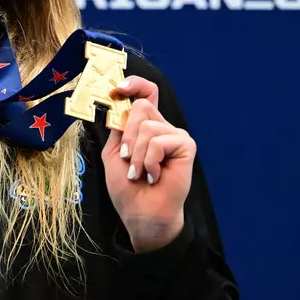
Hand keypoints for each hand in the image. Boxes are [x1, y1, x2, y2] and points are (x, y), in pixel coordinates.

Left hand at [100, 76, 194, 252]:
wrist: (142, 214)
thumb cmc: (128, 189)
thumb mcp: (114, 153)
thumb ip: (118, 127)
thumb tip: (120, 103)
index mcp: (144, 126)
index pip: (146, 93)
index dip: (134, 85)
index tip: (117, 89)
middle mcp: (162, 127)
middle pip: (142, 106)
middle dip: (127, 134)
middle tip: (127, 158)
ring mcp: (175, 135)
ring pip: (148, 126)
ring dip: (136, 155)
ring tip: (139, 173)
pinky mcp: (186, 146)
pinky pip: (159, 141)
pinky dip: (149, 161)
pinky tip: (153, 176)